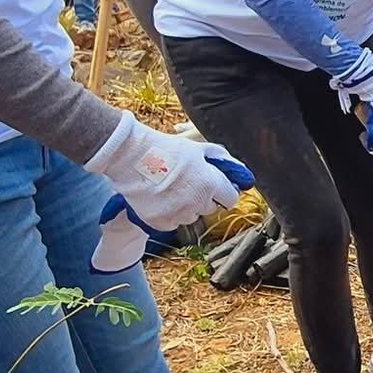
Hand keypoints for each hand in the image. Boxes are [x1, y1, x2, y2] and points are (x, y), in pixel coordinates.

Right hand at [87, 115, 254, 269]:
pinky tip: (159, 197)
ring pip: (191, 216)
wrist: (131, 157)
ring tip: (170, 188)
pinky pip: (173, 223)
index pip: (231, 199)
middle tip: (187, 182)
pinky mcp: (160, 223)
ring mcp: (178, 215)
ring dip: (186, 206)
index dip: (224, 191)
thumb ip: (223, 162)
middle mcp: (197, 203)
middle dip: (204, 198)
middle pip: (211, 208)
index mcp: (210, 184)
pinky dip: (169, 214)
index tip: (215, 186)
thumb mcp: (199, 150)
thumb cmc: (167, 149)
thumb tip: (242, 175)